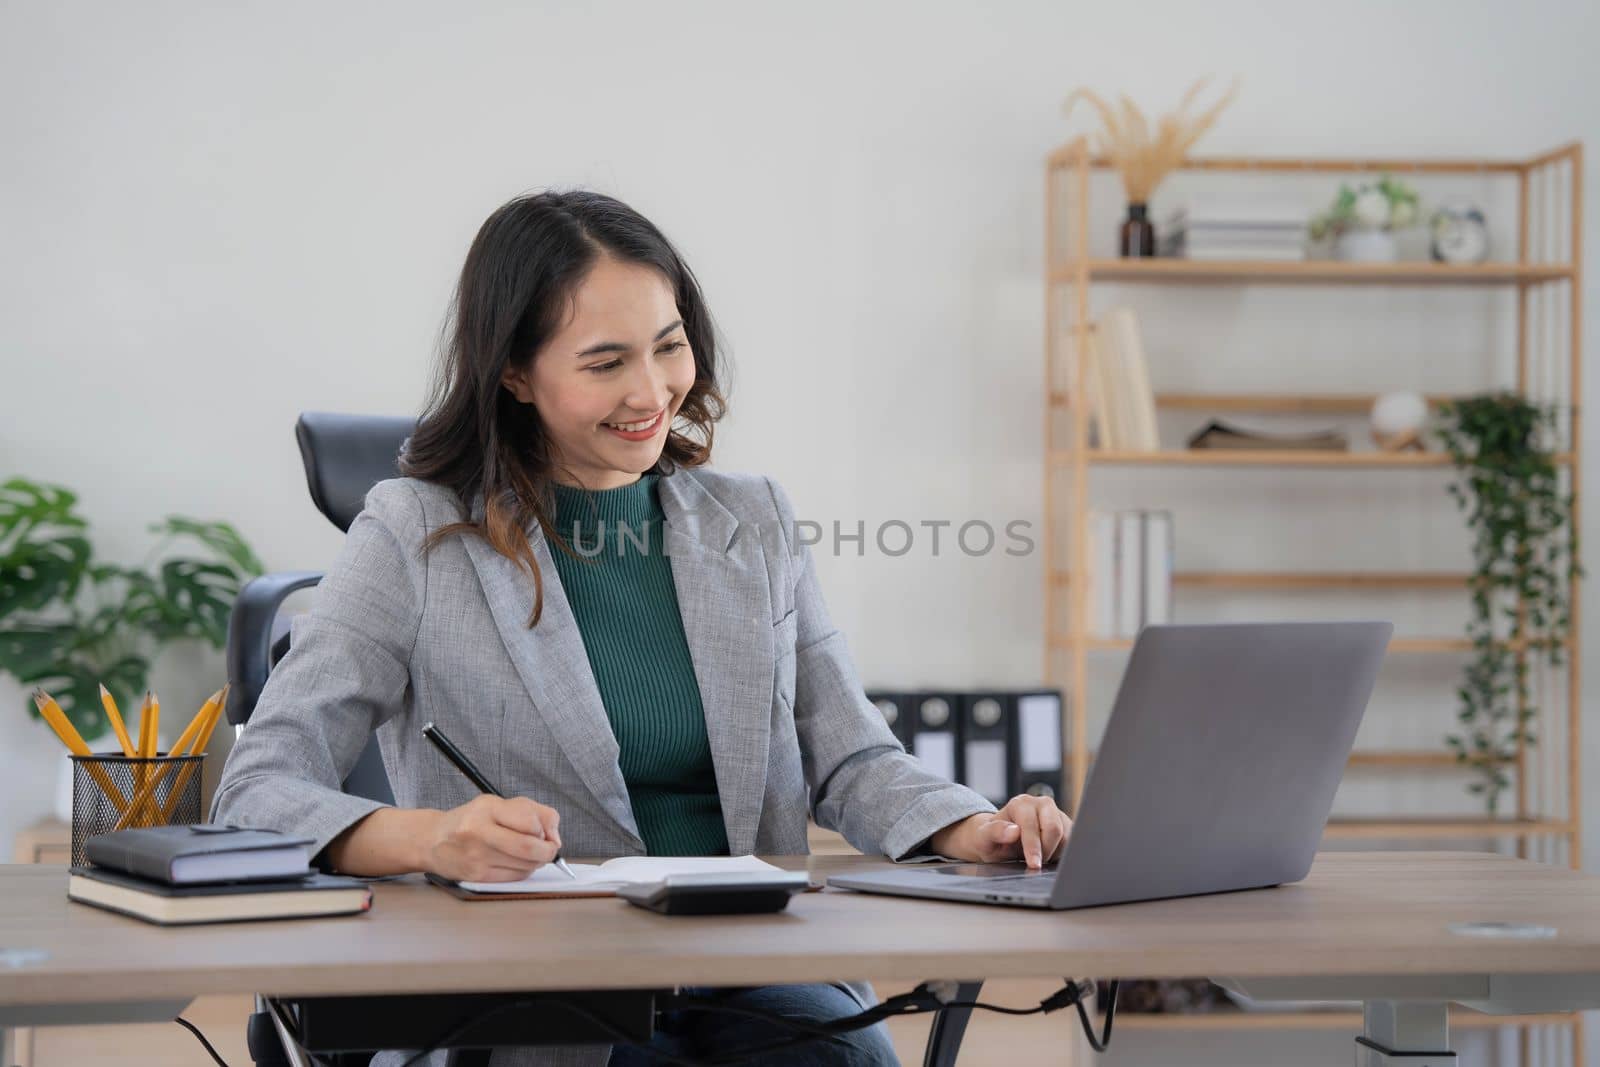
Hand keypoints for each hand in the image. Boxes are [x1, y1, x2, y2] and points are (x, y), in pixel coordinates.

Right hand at [422, 795, 562, 882]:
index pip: (530, 822)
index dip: (546, 830)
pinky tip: (515, 862)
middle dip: (547, 851)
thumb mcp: (499, 804)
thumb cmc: (471, 820)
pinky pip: (513, 878)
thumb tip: (554, 836)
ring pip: (524, 866)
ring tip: (529, 853)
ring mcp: (476, 857)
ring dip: (536, 862)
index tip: (546, 831)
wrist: (433, 840)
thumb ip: (533, 812)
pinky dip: (523, 871)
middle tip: (549, 848)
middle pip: (529, 848)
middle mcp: (479, 832)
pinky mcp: (476, 877)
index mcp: (487, 808)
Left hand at [927, 794, 1071, 868]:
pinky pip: (1073, 842)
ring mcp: (1057, 813)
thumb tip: (1013, 831)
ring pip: (1067, 837)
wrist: (999, 840)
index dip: (1033, 847)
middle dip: (1046, 851)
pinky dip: (1063, 853)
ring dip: (1055, 853)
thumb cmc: (991, 839)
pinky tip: (1048, 856)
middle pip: (1055, 829)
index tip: (1034, 865)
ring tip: (1038, 858)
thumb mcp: (983, 838)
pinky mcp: (1067, 825)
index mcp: (1021, 803)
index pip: (1032, 826)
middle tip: (1035, 864)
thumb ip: (994, 832)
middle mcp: (1042, 803)